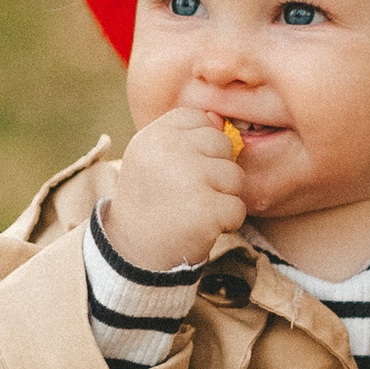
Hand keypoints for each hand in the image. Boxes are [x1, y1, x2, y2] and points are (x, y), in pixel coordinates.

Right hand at [103, 106, 249, 273]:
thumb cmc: (150, 200)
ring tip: (193, 210)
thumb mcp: (152, 158)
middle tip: (188, 193)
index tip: (181, 169)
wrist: (132, 250)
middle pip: (223, 145)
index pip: (200, 118)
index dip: (200, 146)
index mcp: (155, 134)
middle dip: (215, 171)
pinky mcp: (207, 209)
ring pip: (235, 176)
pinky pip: (238, 207)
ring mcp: (189, 178)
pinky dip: (226, 222)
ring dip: (222, 197)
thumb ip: (184, 136)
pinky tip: (201, 227)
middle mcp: (170, 150)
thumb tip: (220, 119)